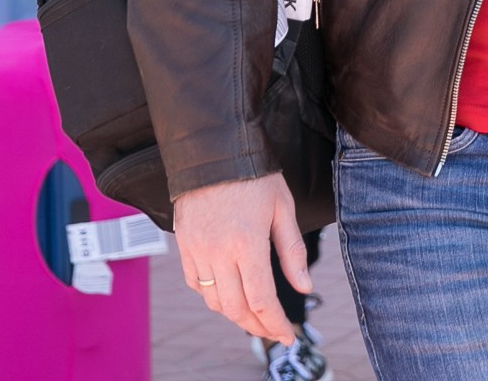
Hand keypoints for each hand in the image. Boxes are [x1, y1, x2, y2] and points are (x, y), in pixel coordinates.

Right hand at [173, 173, 309, 345]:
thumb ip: (292, 252)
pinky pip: (195, 284)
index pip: (261, 300)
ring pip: (214, 301)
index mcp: (247, 244)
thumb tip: (304, 287)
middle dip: (257, 326)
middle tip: (274, 331)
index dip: (275, 323)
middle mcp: (218, 253)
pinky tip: (228, 293)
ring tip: (255, 316)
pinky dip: (212, 296)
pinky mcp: (183, 246)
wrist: (212, 150)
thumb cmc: (253, 175)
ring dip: (235, 314)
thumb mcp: (283, 208)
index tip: (288, 335)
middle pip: (236, 308)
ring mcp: (197, 251)